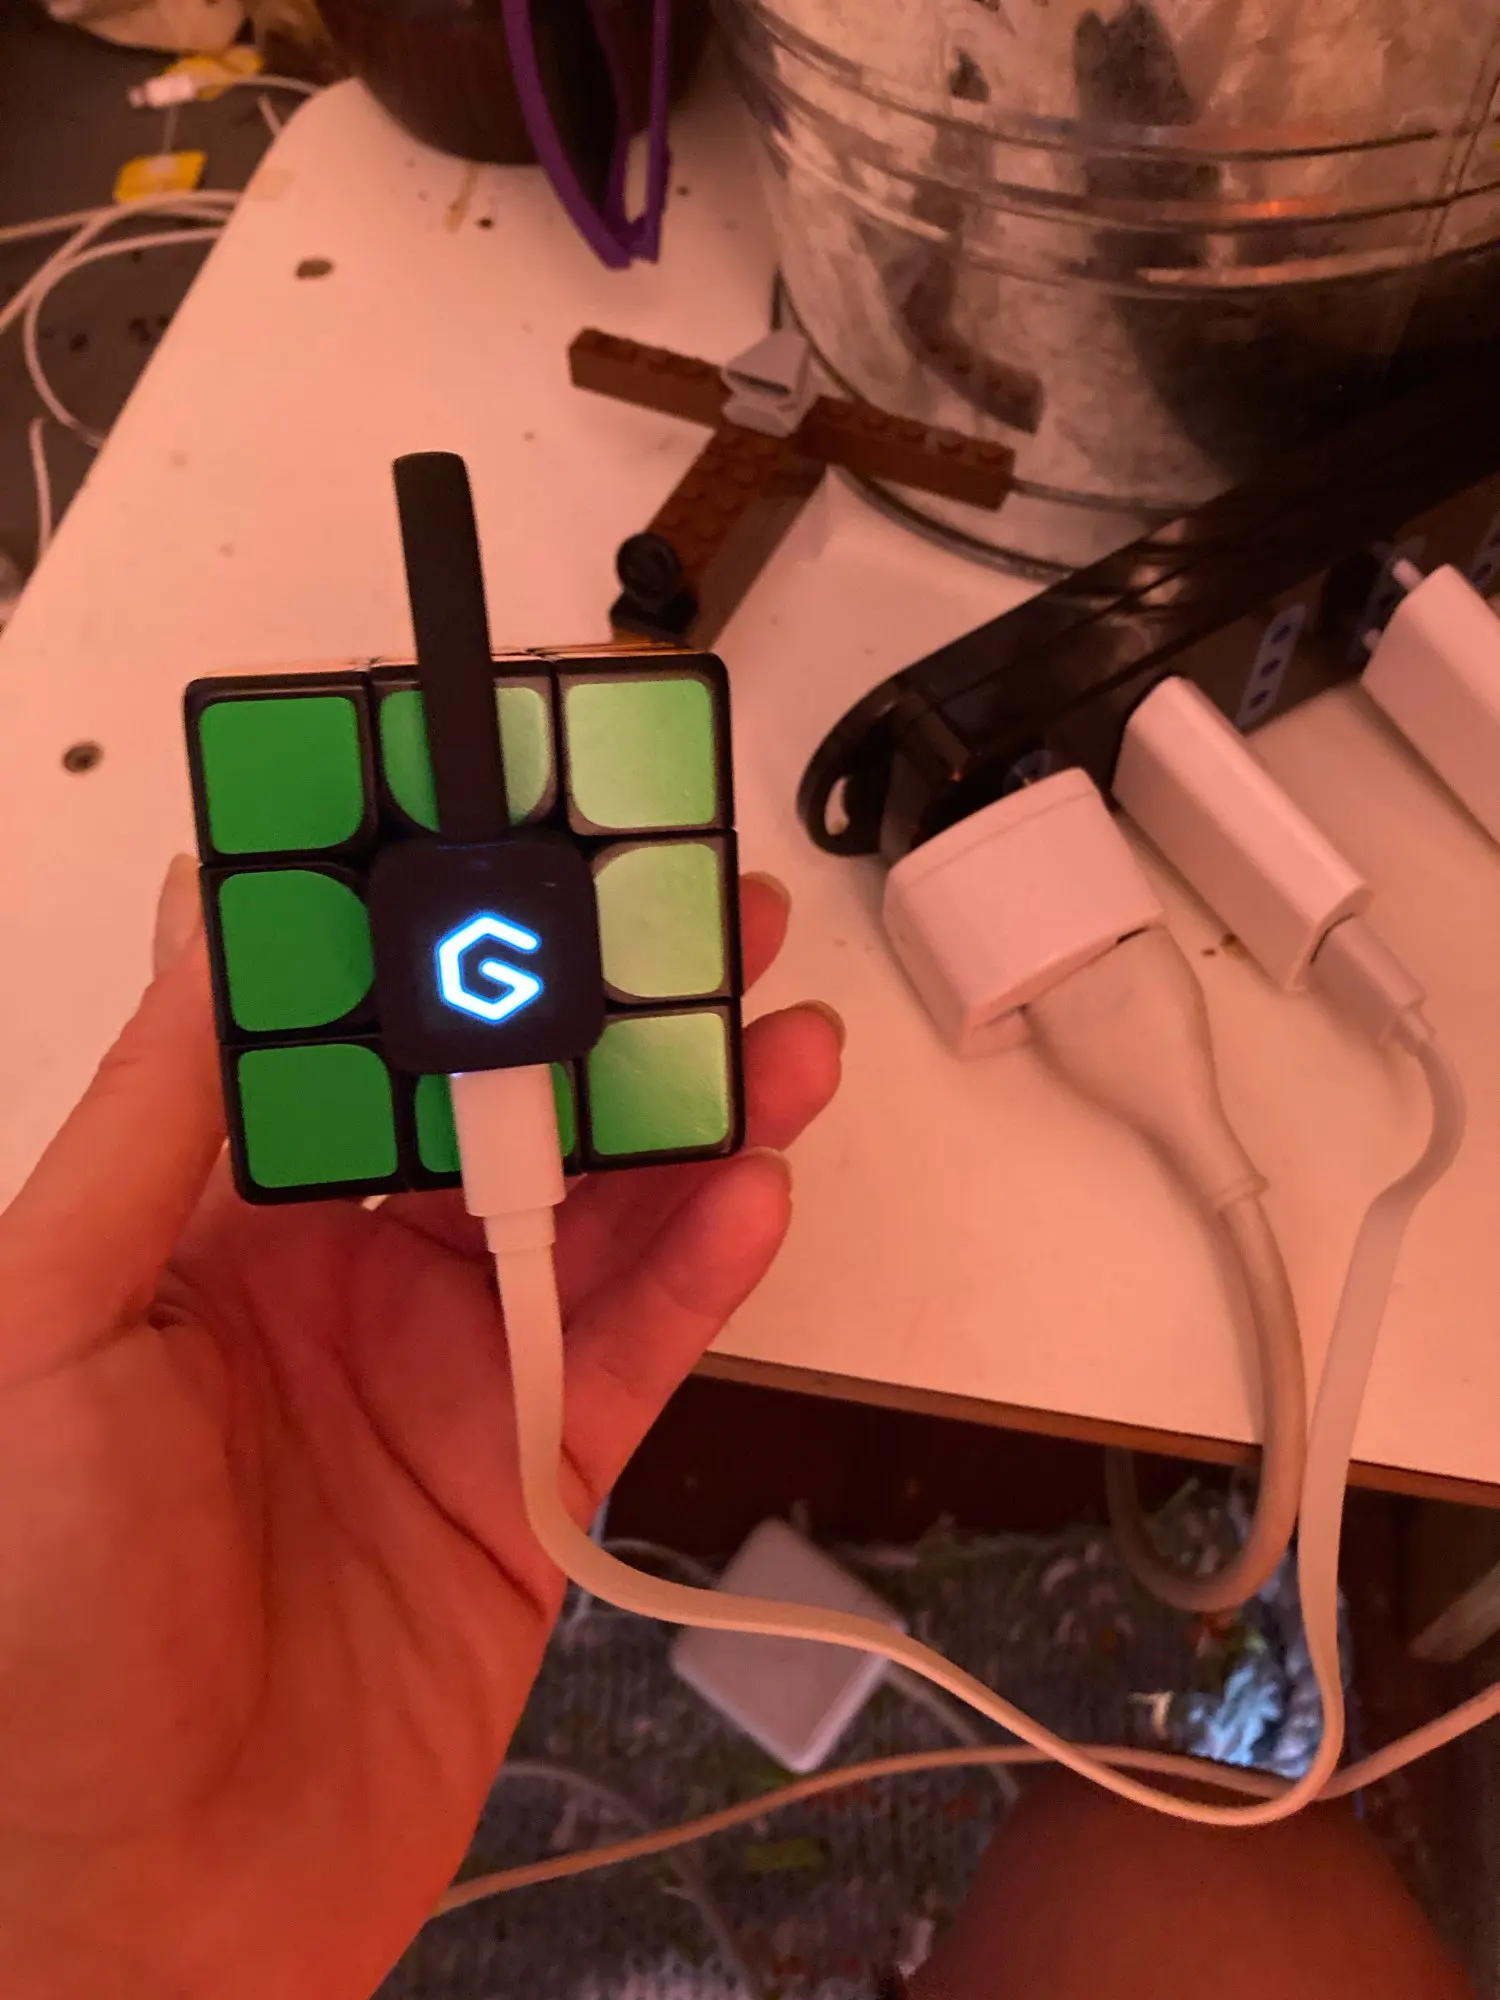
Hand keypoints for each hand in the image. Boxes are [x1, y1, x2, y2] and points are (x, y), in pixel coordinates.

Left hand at [0, 864, 840, 1999]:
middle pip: (500, 1100)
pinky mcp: (530, 1474)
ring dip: (689, 1114)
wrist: (143, 1905)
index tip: (499, 831)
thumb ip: (152, 1122)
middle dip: (595, 1002)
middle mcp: (339, 1277)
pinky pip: (636, 1344)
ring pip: (598, 1203)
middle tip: (685, 914)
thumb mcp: (44, 1330)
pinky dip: (704, 1267)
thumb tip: (204, 920)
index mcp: (212, 1224)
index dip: (422, 926)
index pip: (345, 1030)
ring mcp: (446, 1368)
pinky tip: (750, 1191)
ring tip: (767, 1036)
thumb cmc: (36, 1640)